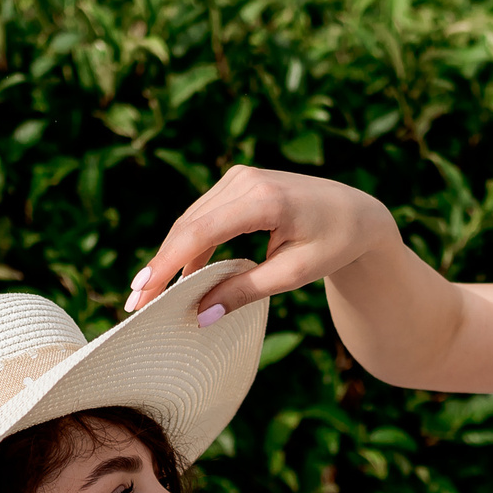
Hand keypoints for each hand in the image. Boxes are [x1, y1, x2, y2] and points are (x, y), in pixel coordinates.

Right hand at [129, 166, 399, 321]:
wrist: (357, 213)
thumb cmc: (333, 244)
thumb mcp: (294, 274)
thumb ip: (246, 292)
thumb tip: (201, 315)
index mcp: (265, 200)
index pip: (201, 234)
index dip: (167, 266)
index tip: (144, 295)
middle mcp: (247, 180)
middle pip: (189, 226)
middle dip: (161, 266)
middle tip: (135, 304)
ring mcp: (240, 177)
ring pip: (191, 221)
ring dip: (171, 257)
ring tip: (149, 293)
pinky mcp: (238, 182)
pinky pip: (204, 215)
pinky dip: (189, 244)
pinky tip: (178, 275)